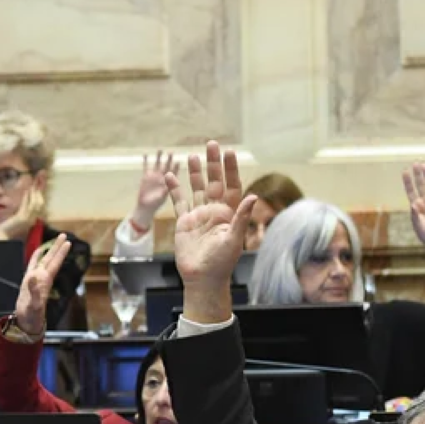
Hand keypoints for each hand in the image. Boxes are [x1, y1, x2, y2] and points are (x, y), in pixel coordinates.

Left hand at [0, 183, 45, 241]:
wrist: (3, 234)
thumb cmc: (9, 225)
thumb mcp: (19, 215)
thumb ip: (24, 208)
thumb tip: (27, 197)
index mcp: (33, 219)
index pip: (41, 205)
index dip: (40, 195)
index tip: (39, 187)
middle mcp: (33, 219)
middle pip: (40, 204)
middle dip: (39, 193)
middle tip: (36, 184)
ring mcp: (28, 219)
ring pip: (35, 204)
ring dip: (34, 194)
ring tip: (32, 186)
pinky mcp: (22, 218)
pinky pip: (26, 206)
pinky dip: (27, 198)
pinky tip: (26, 191)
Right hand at [11, 235, 70, 339]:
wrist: (27, 321)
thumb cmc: (33, 314)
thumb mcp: (34, 304)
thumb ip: (35, 291)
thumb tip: (33, 276)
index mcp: (45, 280)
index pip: (55, 263)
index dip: (61, 252)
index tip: (67, 242)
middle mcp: (42, 277)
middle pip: (51, 258)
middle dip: (57, 247)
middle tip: (63, 235)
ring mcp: (35, 279)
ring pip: (42, 261)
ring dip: (48, 251)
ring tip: (52, 242)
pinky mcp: (28, 281)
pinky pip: (32, 265)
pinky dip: (35, 258)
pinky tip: (37, 253)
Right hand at [130, 151, 176, 230]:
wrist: (146, 206)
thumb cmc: (156, 204)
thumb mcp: (162, 198)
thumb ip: (164, 192)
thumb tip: (167, 186)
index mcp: (169, 182)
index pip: (174, 173)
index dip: (176, 167)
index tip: (178, 161)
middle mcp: (163, 177)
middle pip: (167, 166)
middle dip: (169, 159)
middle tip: (171, 151)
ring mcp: (155, 176)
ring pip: (158, 164)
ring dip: (159, 157)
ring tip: (160, 149)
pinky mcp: (146, 176)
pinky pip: (146, 167)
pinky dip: (146, 161)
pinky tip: (146, 154)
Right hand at [165, 142, 257, 324]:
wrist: (202, 278)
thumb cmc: (222, 263)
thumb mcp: (234, 240)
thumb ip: (242, 217)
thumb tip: (253, 196)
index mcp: (229, 213)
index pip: (232, 186)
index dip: (231, 169)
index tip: (229, 152)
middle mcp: (214, 211)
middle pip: (214, 182)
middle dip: (213, 164)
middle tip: (211, 144)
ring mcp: (199, 215)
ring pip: (196, 188)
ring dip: (194, 173)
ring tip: (192, 156)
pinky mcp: (184, 222)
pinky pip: (179, 201)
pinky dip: (174, 189)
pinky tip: (170, 176)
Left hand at [402, 163, 424, 264]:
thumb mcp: (418, 226)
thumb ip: (415, 215)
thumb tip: (413, 204)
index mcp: (415, 206)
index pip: (410, 191)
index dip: (407, 181)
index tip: (404, 171)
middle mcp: (423, 202)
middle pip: (419, 185)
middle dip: (417, 174)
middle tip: (415, 163)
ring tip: (424, 165)